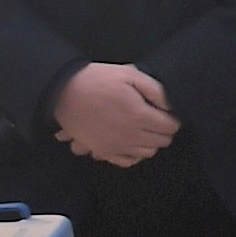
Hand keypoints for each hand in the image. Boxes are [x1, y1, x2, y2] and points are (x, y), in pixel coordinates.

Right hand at [51, 62, 177, 166]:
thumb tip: (171, 106)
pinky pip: (127, 161)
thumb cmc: (98, 80)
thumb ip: (156, 90)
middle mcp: (130, 135)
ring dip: (151, 142)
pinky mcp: (102, 151)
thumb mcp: (130, 75)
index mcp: (139, 116)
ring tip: (145, 128)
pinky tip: (132, 142)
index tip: (167, 111)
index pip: (171, 126)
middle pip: (162, 141)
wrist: (63, 91)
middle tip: (157, 118)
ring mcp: (116, 146)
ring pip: (148, 153)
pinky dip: (134, 154)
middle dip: (164, 130)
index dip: (173, 118)